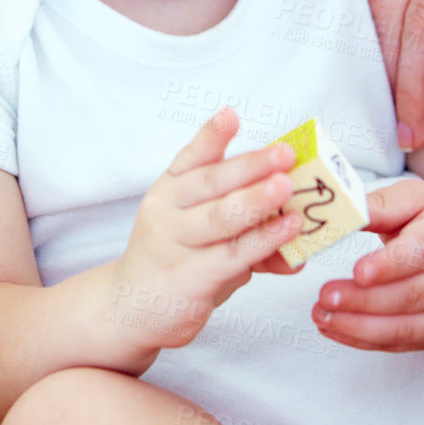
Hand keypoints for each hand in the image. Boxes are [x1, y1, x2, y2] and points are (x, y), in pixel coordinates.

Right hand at [114, 108, 301, 353]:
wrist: (130, 308)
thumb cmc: (176, 259)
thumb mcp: (196, 230)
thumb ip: (240, 220)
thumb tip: (293, 217)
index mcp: (169, 189)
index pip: (191, 157)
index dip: (212, 136)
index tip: (230, 115)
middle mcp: (167, 212)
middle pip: (211, 183)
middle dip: (250, 166)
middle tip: (285, 154)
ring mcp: (175, 245)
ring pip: (221, 218)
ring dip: (257, 201)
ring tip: (287, 187)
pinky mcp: (189, 278)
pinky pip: (232, 256)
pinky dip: (263, 242)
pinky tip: (287, 232)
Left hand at [312, 179, 423, 350]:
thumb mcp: (417, 197)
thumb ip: (383, 205)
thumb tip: (347, 212)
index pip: (423, 251)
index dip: (391, 264)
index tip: (358, 270)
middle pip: (413, 295)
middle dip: (365, 300)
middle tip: (326, 296)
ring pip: (407, 327)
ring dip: (360, 326)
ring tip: (322, 315)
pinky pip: (401, 344)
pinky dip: (364, 340)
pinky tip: (334, 328)